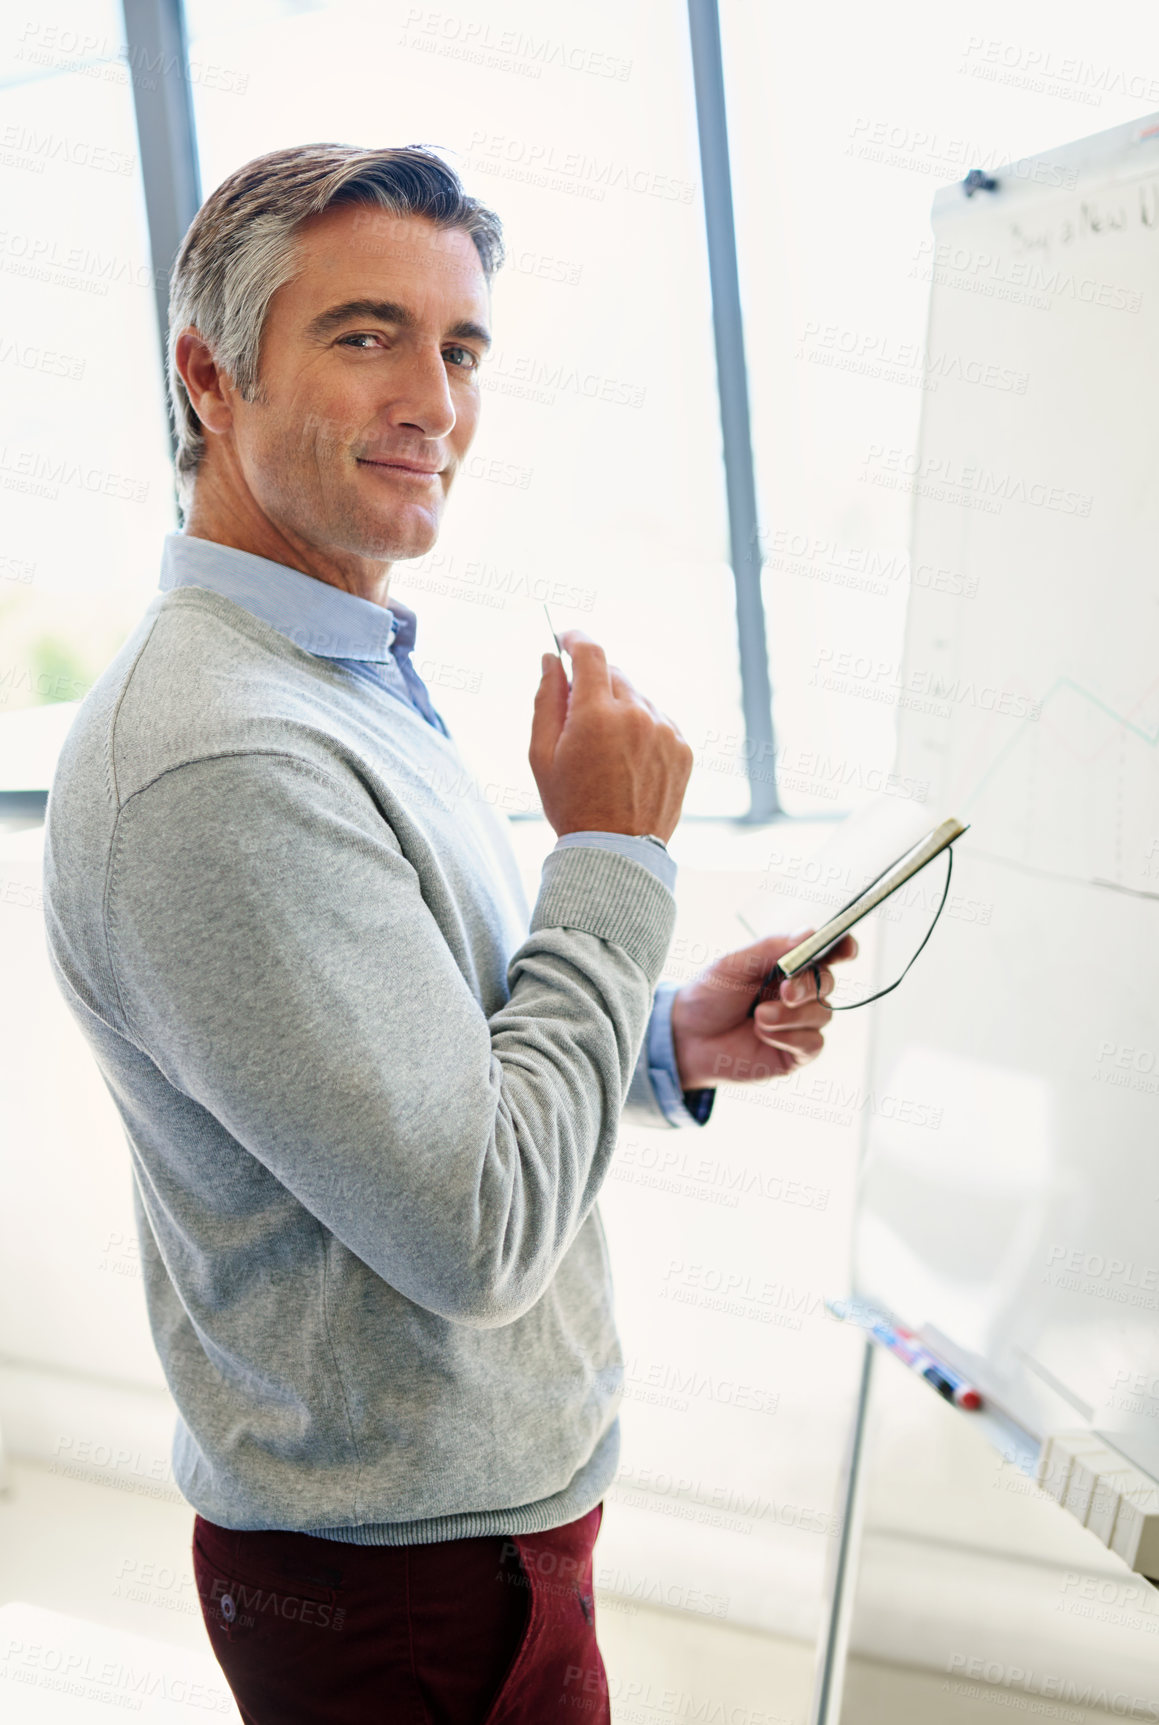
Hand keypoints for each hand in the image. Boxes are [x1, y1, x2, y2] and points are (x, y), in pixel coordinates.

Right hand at [529, 629, 692, 841]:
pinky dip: (643, 729)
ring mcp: (666, 731)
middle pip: (614, 674)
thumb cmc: (571, 805)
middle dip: (594, 686)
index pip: (590, 653)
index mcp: (597, 715)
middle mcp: (637, 716)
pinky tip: (629, 762)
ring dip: (620, 709)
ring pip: (638, 698)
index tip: (564, 639)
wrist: (616, 852)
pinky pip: (659, 721)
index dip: (574, 639)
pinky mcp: (683, 748)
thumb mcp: (542, 755)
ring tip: (607, 753)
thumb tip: (549, 660)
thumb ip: (546, 700)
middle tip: (579, 720)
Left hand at [670, 929, 858, 1090]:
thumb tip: (810, 933)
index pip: (827, 952)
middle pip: (829, 982)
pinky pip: (813, 1043)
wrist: (687, 1037)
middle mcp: (800, 992)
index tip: (846, 948)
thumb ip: (771, 948)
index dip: (843, 947)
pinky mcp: (796, 1053)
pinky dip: (790, 1037)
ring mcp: (800, 1023)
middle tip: (784, 991)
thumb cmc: (710, 995)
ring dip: (792, 1015)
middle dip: (810, 986)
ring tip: (759, 1016)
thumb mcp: (735, 964)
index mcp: (789, 965)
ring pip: (823, 1014)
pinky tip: (763, 1034)